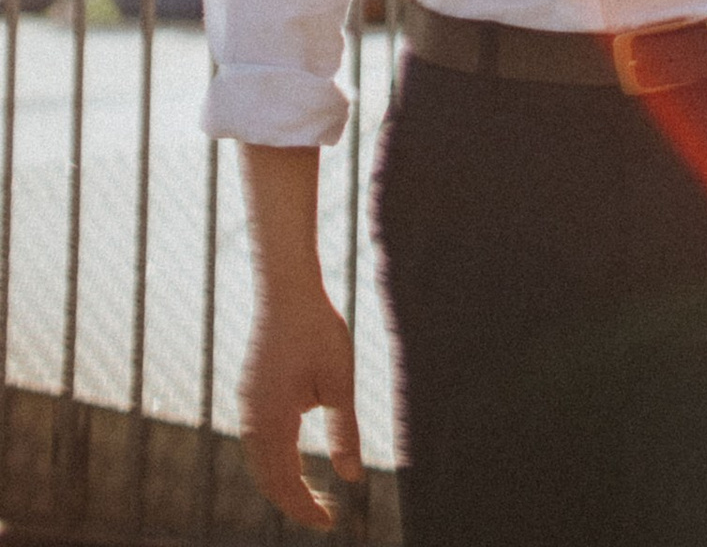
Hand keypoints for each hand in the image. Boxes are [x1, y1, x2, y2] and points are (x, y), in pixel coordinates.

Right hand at [240, 277, 361, 528]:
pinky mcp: (249, 394)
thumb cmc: (319, 330)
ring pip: (258, 462)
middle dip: (293, 503)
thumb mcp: (340, 381)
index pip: (284, 483)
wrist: (287, 288)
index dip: (305, 508)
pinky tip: (292, 462)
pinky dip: (273, 461)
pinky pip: (257, 442)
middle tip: (323, 517)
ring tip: (310, 497)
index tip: (330, 523)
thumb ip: (345, 431)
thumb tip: (354, 478)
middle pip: (267, 479)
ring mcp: (246, 406)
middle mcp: (252, 419)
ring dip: (281, 483)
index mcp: (272, 420)